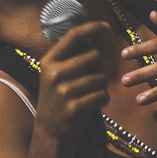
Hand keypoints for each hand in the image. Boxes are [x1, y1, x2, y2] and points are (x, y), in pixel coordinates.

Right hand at [34, 22, 110, 142]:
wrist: (50, 130)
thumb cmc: (59, 97)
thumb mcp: (58, 73)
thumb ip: (75, 55)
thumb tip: (101, 33)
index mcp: (49, 60)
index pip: (74, 36)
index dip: (92, 28)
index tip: (107, 27)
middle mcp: (55, 73)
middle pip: (94, 56)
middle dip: (100, 66)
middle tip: (93, 77)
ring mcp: (64, 91)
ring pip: (101, 77)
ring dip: (102, 85)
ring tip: (90, 93)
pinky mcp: (74, 107)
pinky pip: (102, 95)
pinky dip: (103, 99)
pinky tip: (92, 104)